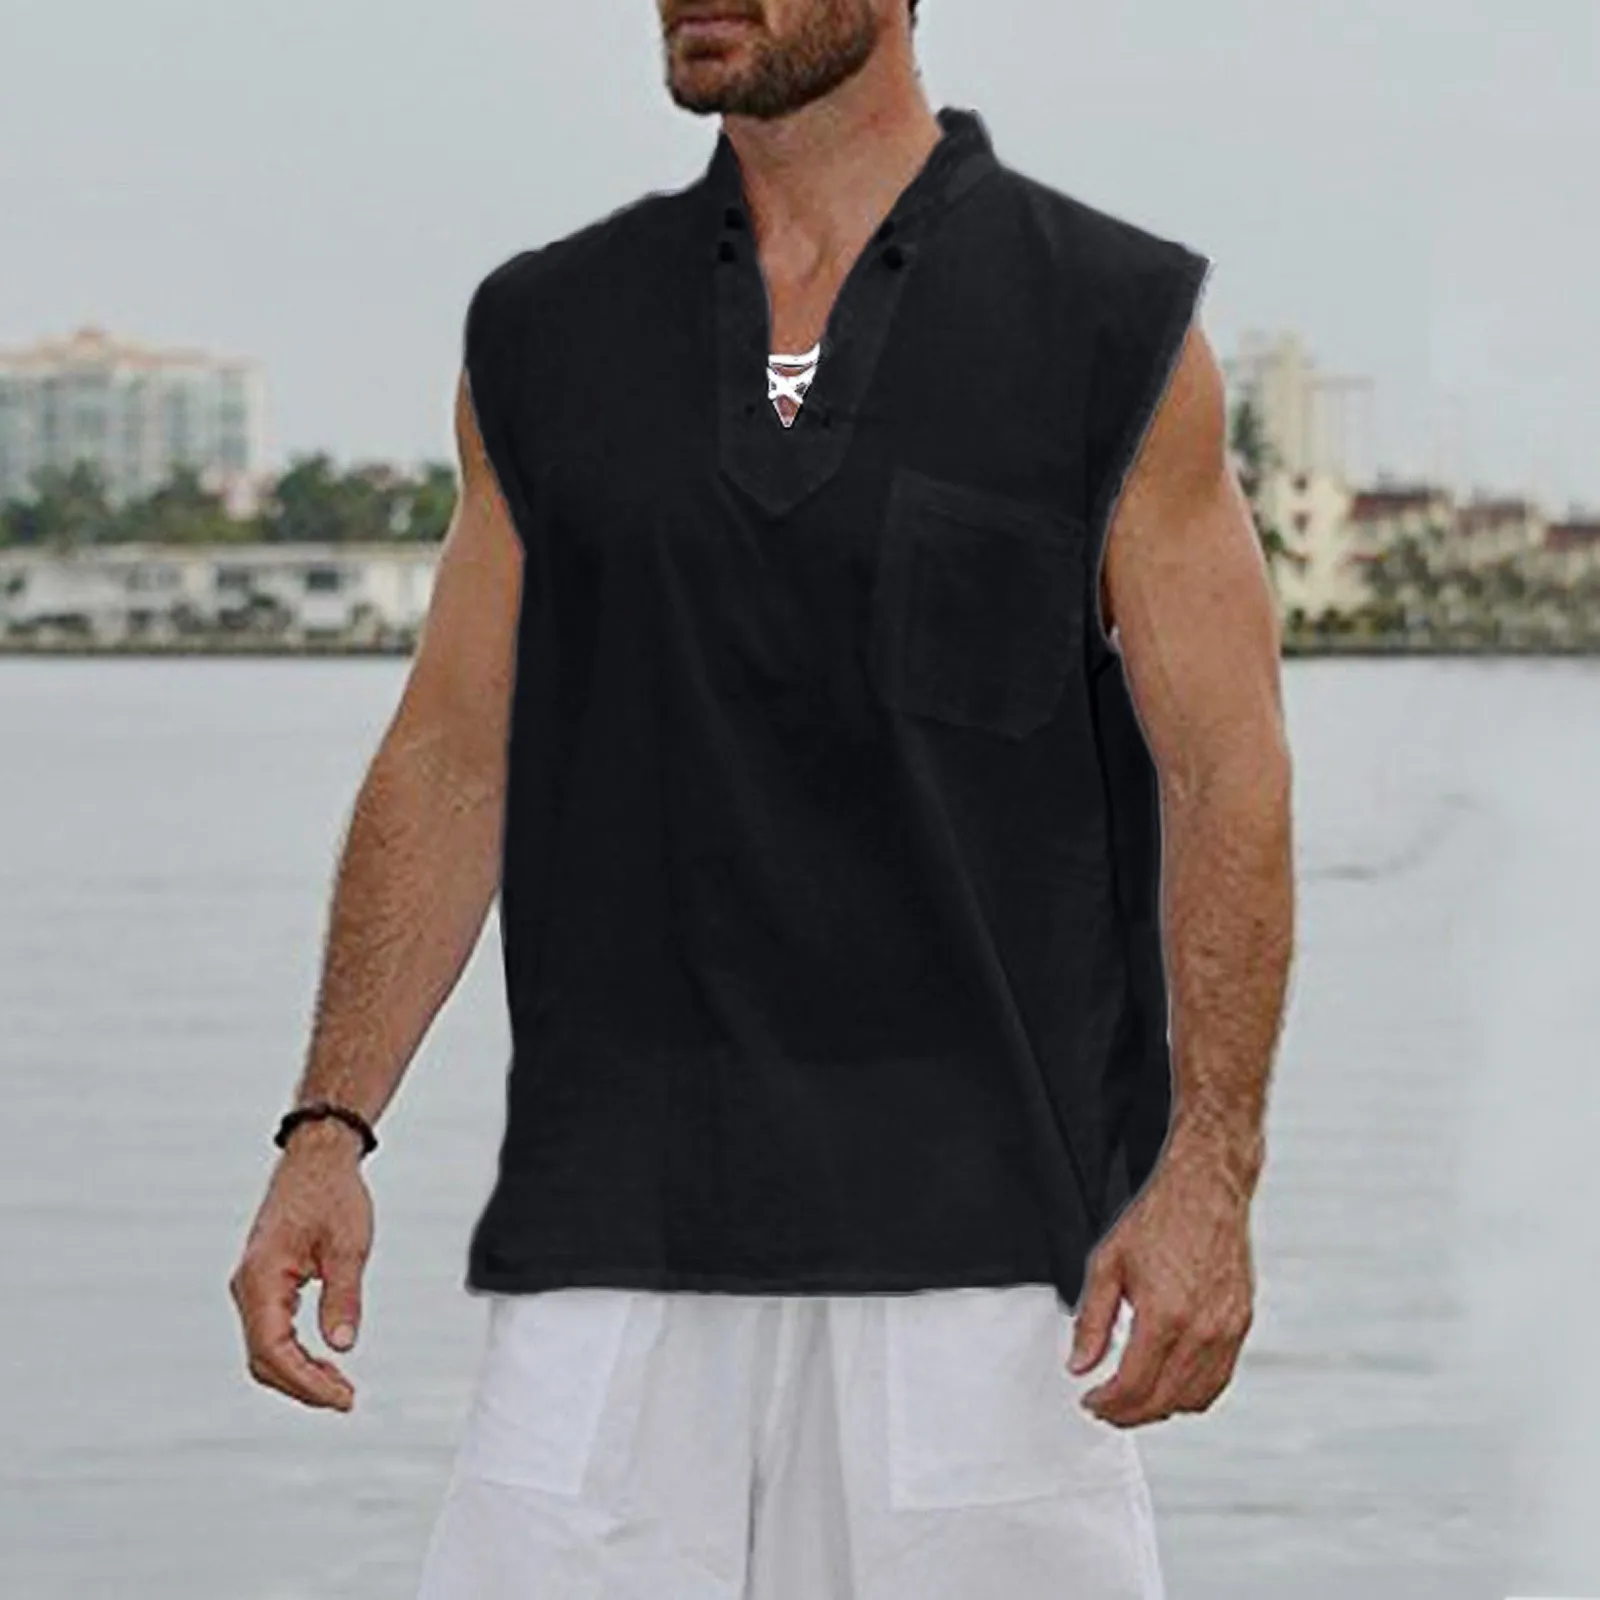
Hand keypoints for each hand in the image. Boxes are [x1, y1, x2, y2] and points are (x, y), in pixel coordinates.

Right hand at [228, 1118, 374, 1410]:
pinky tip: (326, 1361)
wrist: (317, 1159)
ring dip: (300, 1373)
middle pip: (264, 1359)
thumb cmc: (332, 1194)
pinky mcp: (263, 1284)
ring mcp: (252, 1287)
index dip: (306, 1382)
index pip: (273, 1350)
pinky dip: (296, 1354)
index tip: (342, 1398)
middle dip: (303, 1385)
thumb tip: (343, 1346)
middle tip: (346, 1399)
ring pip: (265, 1349)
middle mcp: (247, 1287)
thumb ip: (343, 1296)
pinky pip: (272, 1332)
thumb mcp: (349, 1245)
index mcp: (261, 1278)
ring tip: (340, 1387)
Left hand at [1066, 1121, 1256, 1427]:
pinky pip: (1219, 1379)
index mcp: (1165, 1316)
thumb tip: (1079, 1365)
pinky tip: (1167, 1383)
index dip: (1107, 1404)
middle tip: (1105, 1408)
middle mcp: (1202, 1330)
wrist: (1207, 1191)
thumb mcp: (1108, 1264)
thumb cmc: (1157, 1220)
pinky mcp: (1242, 1325)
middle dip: (1129, 1414)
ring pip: (1194, 1399)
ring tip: (1133, 1400)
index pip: (1134, 1386)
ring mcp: (1227, 1331)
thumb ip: (1092, 1321)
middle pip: (1163, 1401)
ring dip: (1161, 1409)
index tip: (1090, 1401)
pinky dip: (1191, 1393)